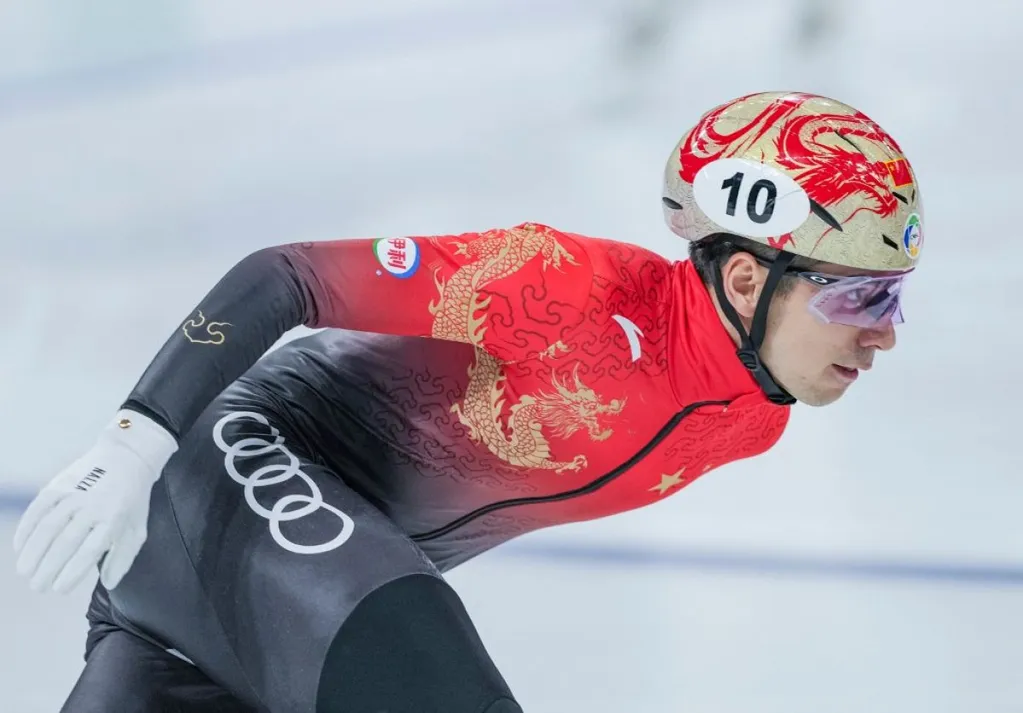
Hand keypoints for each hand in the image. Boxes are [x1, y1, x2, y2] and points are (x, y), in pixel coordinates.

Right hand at [13, 410, 177, 593]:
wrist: (127, 458)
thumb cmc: (132, 501)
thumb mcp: (137, 528)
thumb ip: (123, 557)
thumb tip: (109, 584)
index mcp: (114, 519)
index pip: (89, 551)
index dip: (71, 572)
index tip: (59, 589)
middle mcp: (93, 506)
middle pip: (65, 542)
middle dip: (47, 568)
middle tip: (38, 586)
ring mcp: (74, 494)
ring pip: (47, 527)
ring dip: (33, 552)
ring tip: (25, 571)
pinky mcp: (58, 484)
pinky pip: (37, 509)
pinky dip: (26, 529)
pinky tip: (20, 547)